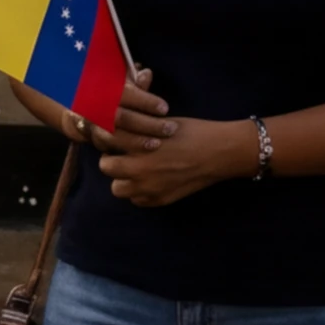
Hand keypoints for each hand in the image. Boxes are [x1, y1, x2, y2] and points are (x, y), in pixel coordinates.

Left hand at [92, 85, 250, 209]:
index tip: (113, 135)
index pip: (106, 140)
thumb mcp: (159, 124)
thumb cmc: (192, 132)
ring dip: (122, 179)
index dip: (107, 135)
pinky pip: (137, 201)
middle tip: (122, 153)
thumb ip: (136, 130)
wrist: (219, 153)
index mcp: (138, 144)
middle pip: (106, 166)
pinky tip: (150, 180)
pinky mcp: (160, 200)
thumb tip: (116, 127)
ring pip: (118, 189)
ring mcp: (149, 188)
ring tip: (134, 169)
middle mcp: (139, 168)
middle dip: (111, 158)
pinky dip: (139, 192)